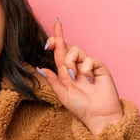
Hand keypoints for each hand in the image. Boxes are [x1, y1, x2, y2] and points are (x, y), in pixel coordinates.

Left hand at [38, 19, 123, 135]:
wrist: (98, 115)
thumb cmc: (80, 107)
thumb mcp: (62, 94)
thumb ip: (53, 81)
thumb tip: (40, 68)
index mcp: (65, 73)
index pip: (59, 53)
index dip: (56, 40)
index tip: (55, 24)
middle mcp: (76, 67)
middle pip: (67, 47)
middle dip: (59, 39)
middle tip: (53, 35)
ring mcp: (88, 67)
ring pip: (76, 51)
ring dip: (71, 61)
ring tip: (74, 75)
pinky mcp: (99, 68)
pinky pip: (89, 59)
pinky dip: (85, 67)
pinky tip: (88, 78)